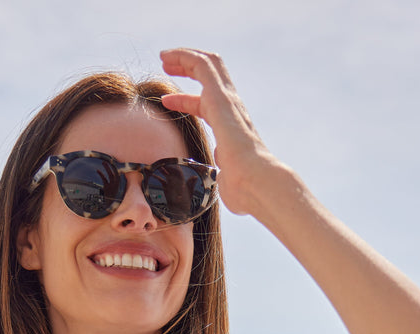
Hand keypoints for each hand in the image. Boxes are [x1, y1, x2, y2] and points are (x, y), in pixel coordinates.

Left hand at [159, 49, 275, 216]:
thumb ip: (224, 181)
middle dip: (187, 66)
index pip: (206, 105)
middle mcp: (232, 109)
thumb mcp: (227, 184)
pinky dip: (184, 57)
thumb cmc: (245, 191)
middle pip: (210, 76)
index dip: (186, 101)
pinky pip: (202, 66)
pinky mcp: (221, 97)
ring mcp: (228, 101)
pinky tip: (168, 58)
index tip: (166, 101)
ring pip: (207, 64)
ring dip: (184, 57)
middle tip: (166, 64)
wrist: (257, 183)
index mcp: (230, 127)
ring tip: (163, 56)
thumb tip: (227, 189)